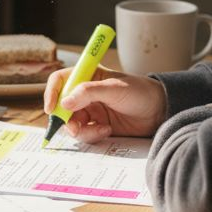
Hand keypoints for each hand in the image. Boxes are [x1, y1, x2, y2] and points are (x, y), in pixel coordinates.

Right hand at [43, 66, 167, 143]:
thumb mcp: (114, 88)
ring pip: (72, 123)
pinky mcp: (98, 125)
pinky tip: (107, 130)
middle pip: (61, 106)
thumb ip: (89, 93)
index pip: (60, 80)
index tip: (51, 108)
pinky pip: (85, 134)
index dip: (52, 93)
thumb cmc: (140, 92)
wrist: (159, 111)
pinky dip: (92, 135)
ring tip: (99, 129)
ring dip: (81, 130)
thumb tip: (65, 102)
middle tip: (75, 127)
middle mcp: (85, 93)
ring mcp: (91, 110)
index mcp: (87, 76)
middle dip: (65, 118)